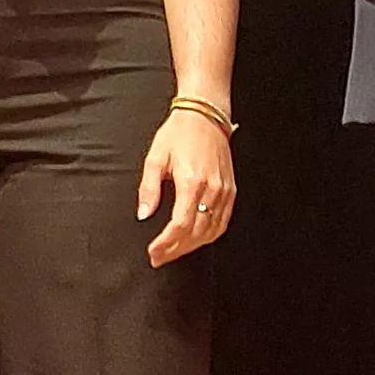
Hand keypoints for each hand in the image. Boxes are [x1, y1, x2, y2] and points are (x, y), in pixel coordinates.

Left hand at [138, 108, 235, 267]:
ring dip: (191, 246)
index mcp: (191, 182)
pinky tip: (195, 240)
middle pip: (196, 233)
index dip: (166, 243)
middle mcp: (212, 189)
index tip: (153, 252)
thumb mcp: (155, 158)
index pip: (180, 225)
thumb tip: (143, 214)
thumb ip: (149, 189)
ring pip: (211, 231)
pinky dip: (209, 235)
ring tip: (173, 252)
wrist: (205, 116)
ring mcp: (224, 191)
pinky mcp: (231, 190)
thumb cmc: (178, 134)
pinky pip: (223, 221)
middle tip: (158, 258)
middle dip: (175, 250)